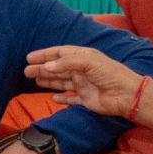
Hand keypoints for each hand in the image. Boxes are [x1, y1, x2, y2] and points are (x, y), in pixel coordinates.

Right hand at [25, 45, 141, 119]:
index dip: (45, 55)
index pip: (60, 53)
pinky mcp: (86, 99)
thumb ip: (66, 63)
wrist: (126, 95)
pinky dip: (62, 98)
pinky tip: (52, 98)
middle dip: (42, 69)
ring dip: (48, 81)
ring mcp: (83, 85)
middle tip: (26, 71)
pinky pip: (71, 98)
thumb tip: (47, 66)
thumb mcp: (88, 62)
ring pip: (61, 82)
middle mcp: (82, 70)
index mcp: (83, 57)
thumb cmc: (110, 74)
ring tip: (34, 80)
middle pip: (57, 68)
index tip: (30, 58)